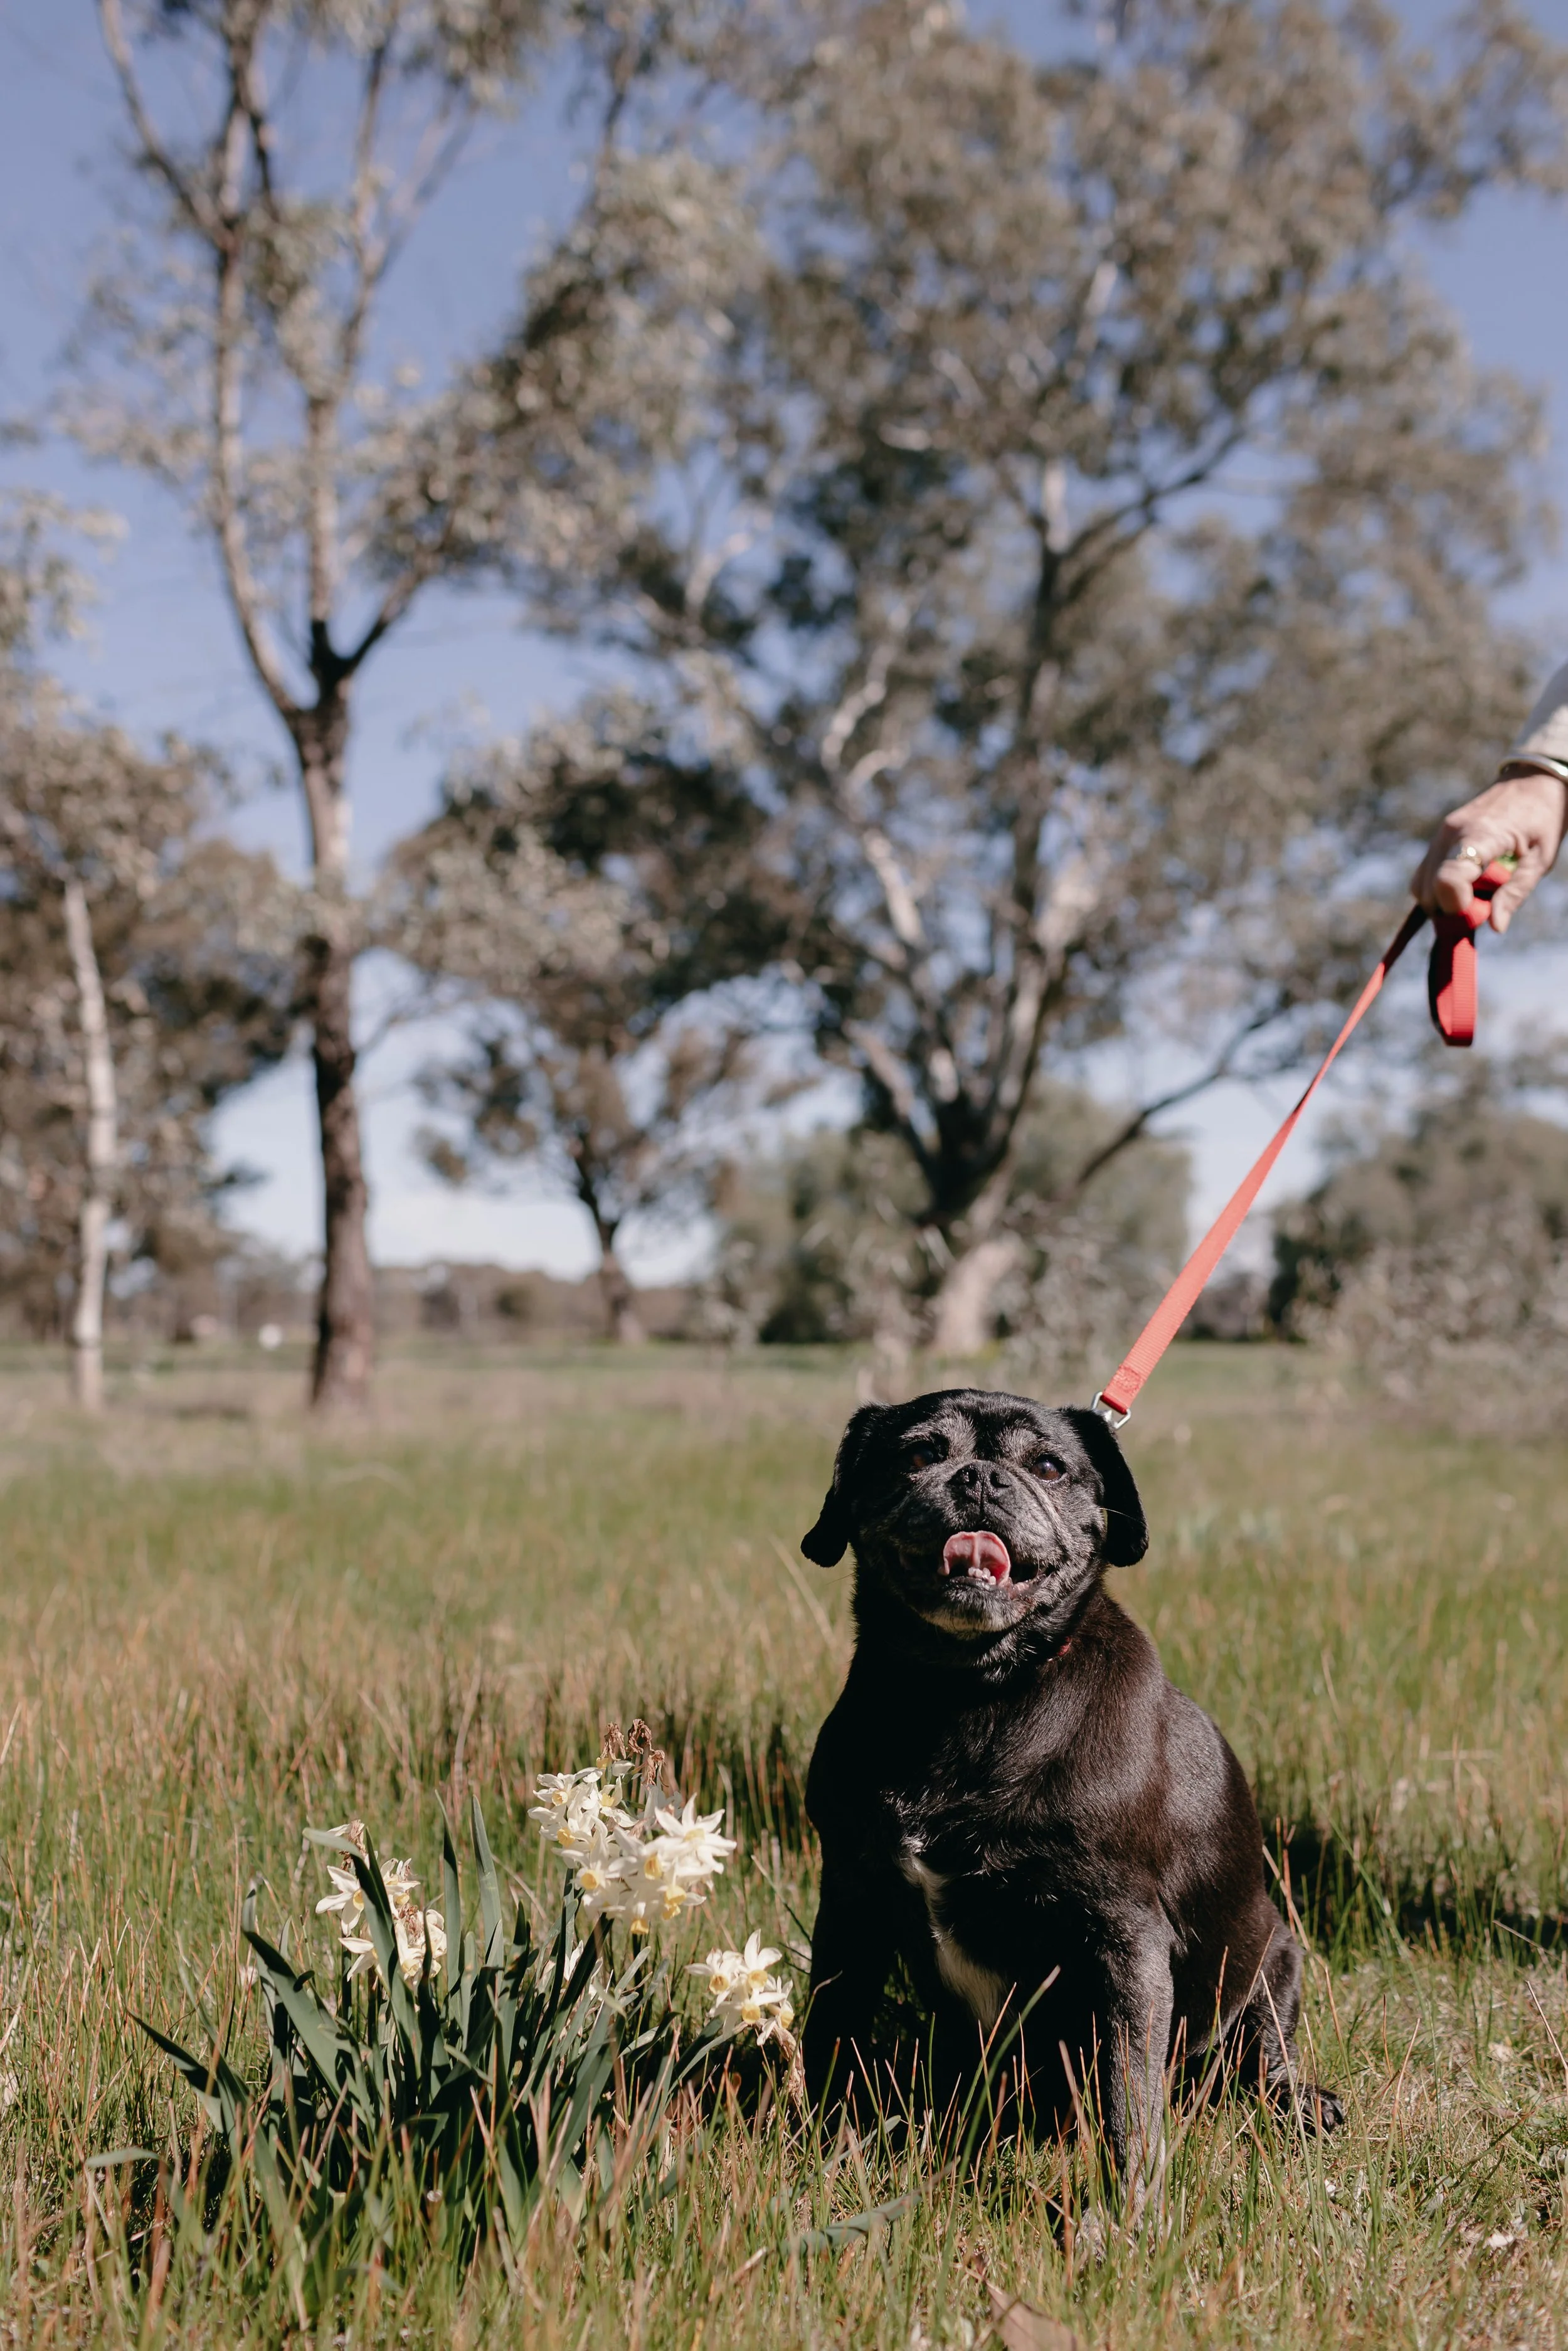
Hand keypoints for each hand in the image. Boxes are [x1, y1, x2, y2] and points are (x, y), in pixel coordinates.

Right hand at [1410, 766, 1567, 933]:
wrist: (1531, 780)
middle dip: (1451, 910)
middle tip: (1483, 908)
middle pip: (1429, 890)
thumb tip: (1495, 927)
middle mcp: (1451, 834)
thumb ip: (1515, 892)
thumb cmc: (1543, 818)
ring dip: (1442, 901)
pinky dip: (1437, 889)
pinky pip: (1424, 874)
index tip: (1479, 911)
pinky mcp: (1438, 837)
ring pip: (1421, 885)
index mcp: (1480, 835)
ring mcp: (1440, 834)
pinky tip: (1465, 886)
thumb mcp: (1540, 859)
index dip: (1457, 905)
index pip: (1447, 879)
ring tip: (1475, 896)